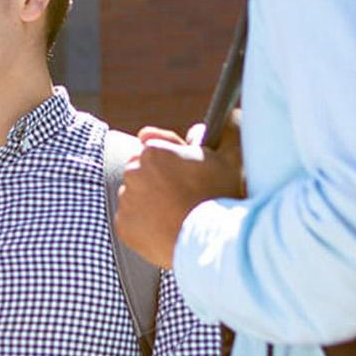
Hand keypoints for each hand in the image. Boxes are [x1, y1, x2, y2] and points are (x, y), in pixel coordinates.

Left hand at [114, 115, 244, 267]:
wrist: (211, 242)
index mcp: (153, 151)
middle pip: (141, 172)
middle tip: (182, 195)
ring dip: (149, 202)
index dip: (167, 161)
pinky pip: (131, 222)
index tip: (179, 173)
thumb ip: (229, 130)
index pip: (151, 148)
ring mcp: (127, 200)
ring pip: (135, 196)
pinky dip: (144, 225)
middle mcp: (133, 172)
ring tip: (176, 214)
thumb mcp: (232, 157)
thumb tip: (230, 113)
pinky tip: (166, 228)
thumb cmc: (223, 196)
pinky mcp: (123, 226)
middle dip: (157, 179)